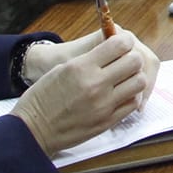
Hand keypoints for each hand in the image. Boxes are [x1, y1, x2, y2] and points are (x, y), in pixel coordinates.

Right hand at [11, 29, 159, 154]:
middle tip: (124, 62)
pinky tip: (120, 96)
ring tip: (123, 80)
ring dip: (134, 77)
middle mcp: (95, 84)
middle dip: (132, 58)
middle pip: (135, 61)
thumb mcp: (62, 68)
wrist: (32, 130)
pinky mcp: (107, 121)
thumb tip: (113, 49)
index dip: (125, 42)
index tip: (122, 45)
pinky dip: (130, 97)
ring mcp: (103, 104)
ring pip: (139, 82)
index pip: (120, 44)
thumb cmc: (43, 97)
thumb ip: (89, 59)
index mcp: (81, 67)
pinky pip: (132, 103)